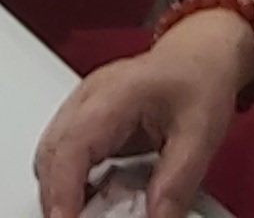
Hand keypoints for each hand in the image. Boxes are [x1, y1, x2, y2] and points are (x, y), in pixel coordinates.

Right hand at [34, 8, 252, 217]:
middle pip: (51, 153)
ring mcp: (84, 106)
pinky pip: (64, 154)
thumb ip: (177, 182)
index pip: (72, 146)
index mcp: (115, 95)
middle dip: (56, 197)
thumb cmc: (200, 79)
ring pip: (51, 154)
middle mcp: (89, 98)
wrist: (202, 53)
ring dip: (60, 189)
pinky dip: (69, 181)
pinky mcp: (88, 119)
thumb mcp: (201, 135)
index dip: (62, 191)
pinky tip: (91, 201)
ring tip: (84, 216)